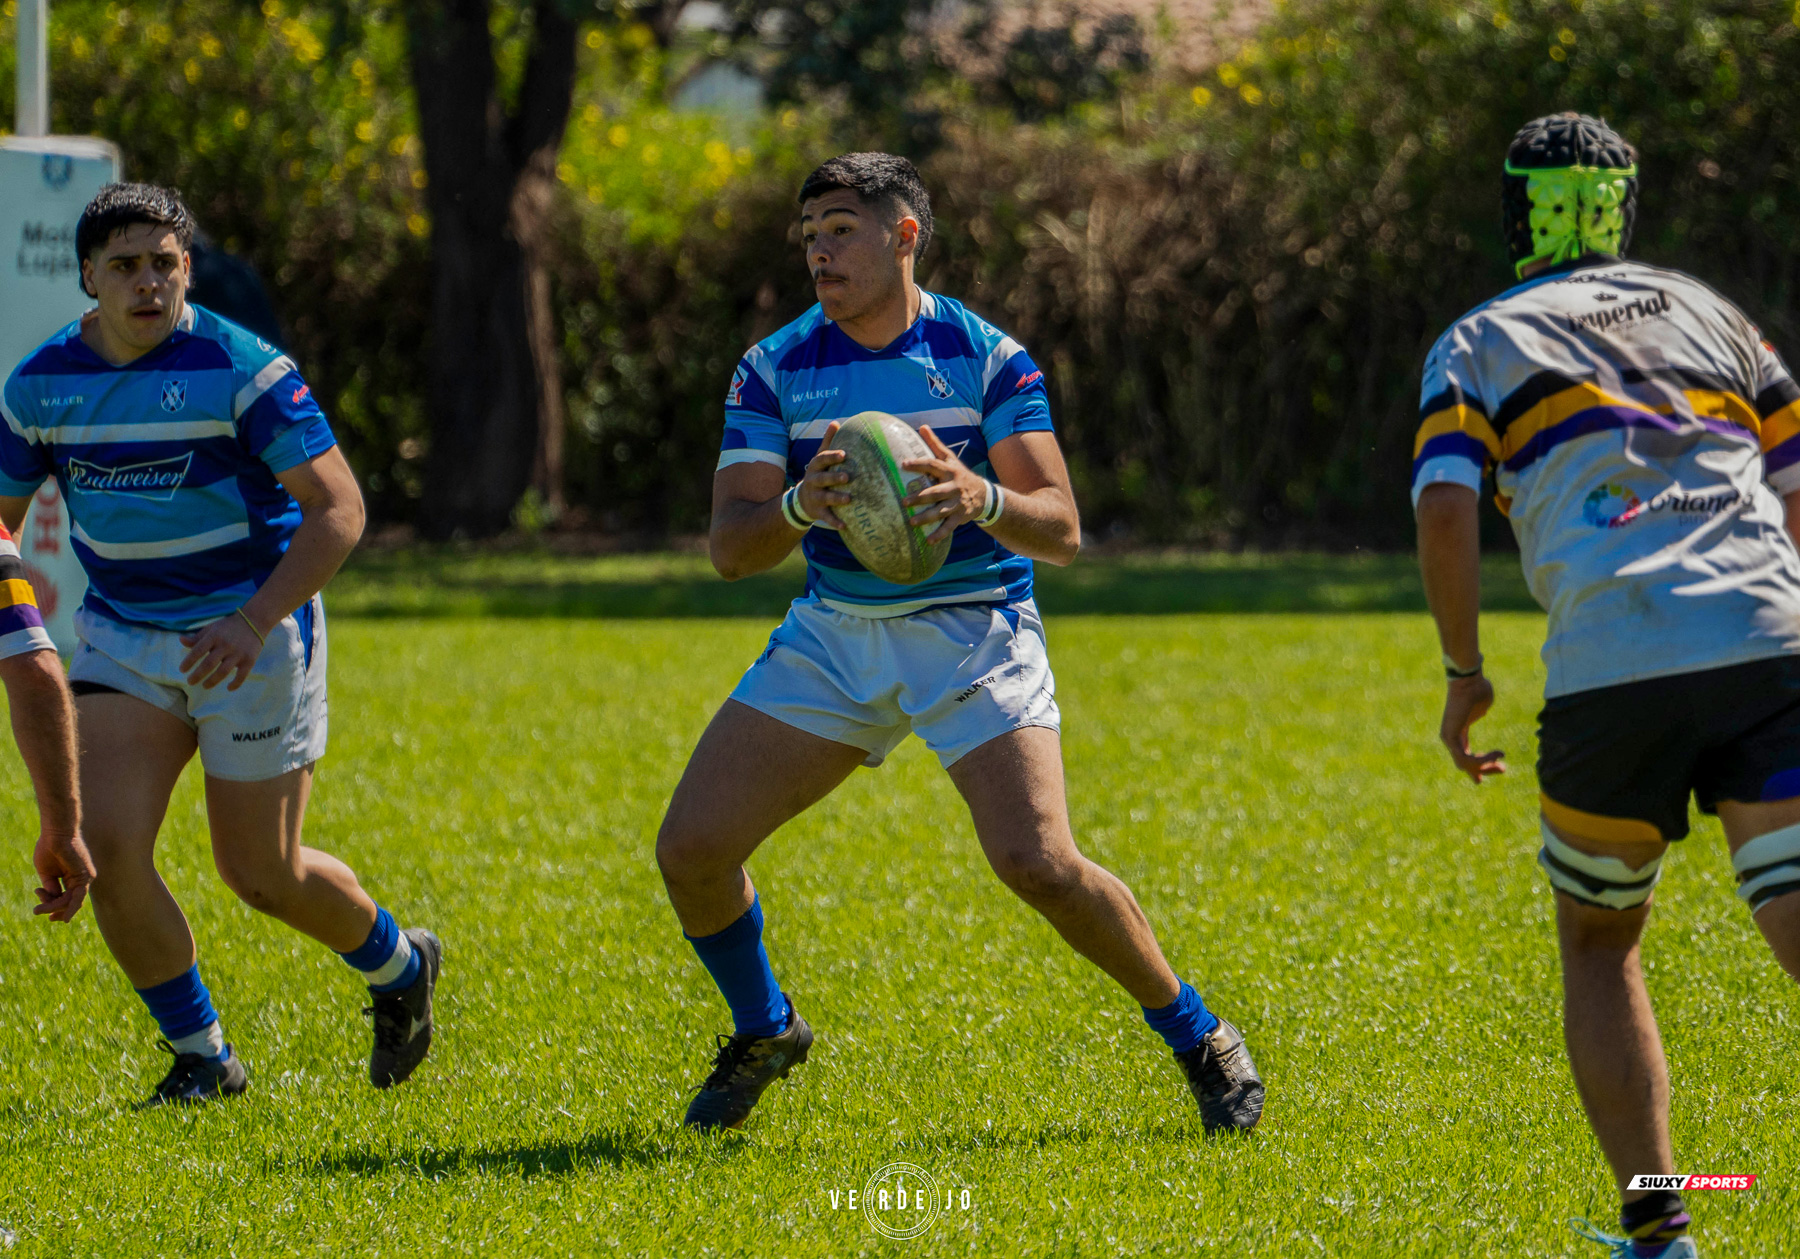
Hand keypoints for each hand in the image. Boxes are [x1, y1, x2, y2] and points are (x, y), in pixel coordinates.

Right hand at [32, 829, 93, 922]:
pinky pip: (76, 896)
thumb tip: (52, 900)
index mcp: (73, 878)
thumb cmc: (49, 848)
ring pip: (71, 901)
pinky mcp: (85, 876)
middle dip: (55, 910)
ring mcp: (86, 878)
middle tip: (38, 912)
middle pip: (71, 902)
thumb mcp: (47, 873)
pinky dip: (67, 906)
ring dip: (53, 908)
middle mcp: (82, 879)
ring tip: (37, 910)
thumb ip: (51, 888)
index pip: (67, 898)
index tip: (42, 911)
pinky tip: (61, 916)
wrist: (55, 833)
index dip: (55, 907)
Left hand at [178, 611, 267, 690]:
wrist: (254, 621)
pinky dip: (235, 684)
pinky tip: (228, 688)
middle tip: (190, 682)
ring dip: (212, 681)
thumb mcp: (212, 628)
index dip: (188, 662)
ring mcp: (238, 653)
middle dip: (197, 675)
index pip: (198, 651)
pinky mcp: (250, 660)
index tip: (182, 670)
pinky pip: (242, 675)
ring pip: (223, 672)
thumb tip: (180, 641)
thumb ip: (197, 637)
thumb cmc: (228, 627)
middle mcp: (226, 645)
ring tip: (204, 686)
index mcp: (214, 636)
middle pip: (209, 664)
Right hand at [797, 420, 850, 528]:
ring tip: (849, 499)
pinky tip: (844, 525)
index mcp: (815, 467)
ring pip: (825, 498)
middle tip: (847, 477)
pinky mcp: (818, 512)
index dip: (832, 456)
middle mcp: (813, 482)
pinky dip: (834, 522)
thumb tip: (836, 422)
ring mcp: (815, 497)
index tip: (844, 454)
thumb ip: (827, 442)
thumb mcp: (819, 459)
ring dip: (837, 498)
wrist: (801, 500)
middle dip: (834, 478)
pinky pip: (826, 517)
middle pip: (822, 479)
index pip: (822, 459)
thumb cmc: (818, 474)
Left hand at [900, 425, 990, 544]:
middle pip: (935, 492)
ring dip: (926, 517)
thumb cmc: (960, 475)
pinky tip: (928, 541)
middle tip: (904, 501)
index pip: (933, 465)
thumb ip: (935, 444)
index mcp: (949, 471)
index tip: (903, 464)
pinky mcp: (960, 517)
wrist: (985, 496)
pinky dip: (939, 535)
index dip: (919, 464)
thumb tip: (922, 426)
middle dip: (920, 497)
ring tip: (911, 522)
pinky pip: (949, 527)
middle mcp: (953, 487)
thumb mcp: (951, 459)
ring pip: (940, 511)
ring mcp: (957, 503)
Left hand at [1439, 673, 1505, 783]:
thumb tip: (1480, 713)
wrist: (1469, 681)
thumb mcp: (1481, 705)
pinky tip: (1497, 754)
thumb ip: (1479, 713)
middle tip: (1503, 769)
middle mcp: (1450, 737)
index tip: (1485, 776)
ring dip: (1486, 767)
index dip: (1476, 766)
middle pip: (1464, 764)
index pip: (1464, 755)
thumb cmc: (1477, 689)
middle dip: (1483, 770)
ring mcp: (1448, 738)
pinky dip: (1483, 760)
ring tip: (1502, 764)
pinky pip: (1466, 758)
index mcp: (1458, 731)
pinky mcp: (1450, 738)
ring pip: (1465, 764)